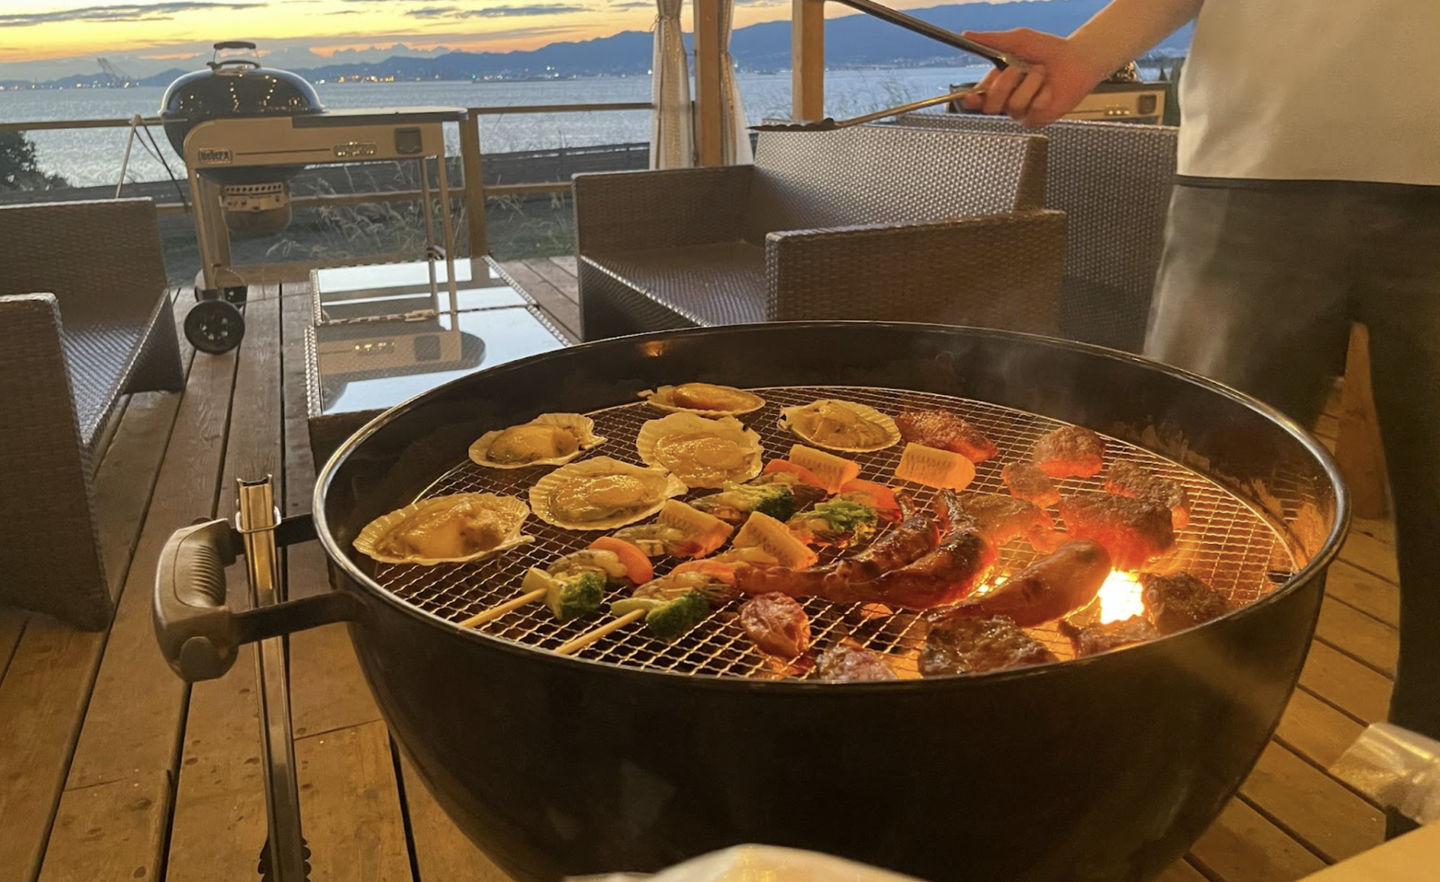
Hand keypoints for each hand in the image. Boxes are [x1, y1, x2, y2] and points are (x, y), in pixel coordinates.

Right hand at [959, 29, 1111, 127]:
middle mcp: (1007, 99)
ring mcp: (1022, 112)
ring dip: (1030, 84)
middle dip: (1003, 85)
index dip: (970, 99)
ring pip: (1013, 106)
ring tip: (1042, 73)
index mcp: (997, 83)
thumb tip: (968, 35)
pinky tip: (1050, 89)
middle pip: (990, 105)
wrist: (1078, 58)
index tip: (970, 96)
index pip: (977, 97)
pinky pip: (1033, 111)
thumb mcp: (1019, 40)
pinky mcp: (1037, 119)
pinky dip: (1043, 95)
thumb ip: (993, 40)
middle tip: (1016, 68)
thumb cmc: (1049, 50)